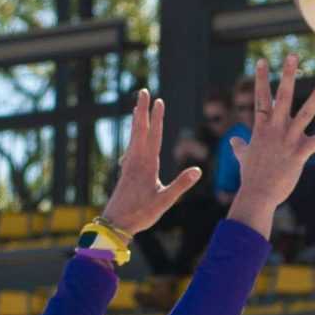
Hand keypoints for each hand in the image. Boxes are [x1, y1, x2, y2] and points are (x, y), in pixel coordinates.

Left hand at [98, 88, 203, 237]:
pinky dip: (133, 137)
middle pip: (139, 129)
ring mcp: (129, 165)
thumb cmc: (140, 214)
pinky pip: (130, 148)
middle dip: (142, 110)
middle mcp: (136, 160)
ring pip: (134, 137)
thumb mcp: (164, 201)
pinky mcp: (126, 172)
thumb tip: (198, 170)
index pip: (154, 135)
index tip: (159, 101)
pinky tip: (134, 140)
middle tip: (142, 91)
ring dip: (137, 120)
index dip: (157, 118)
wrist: (115, 223)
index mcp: (147, 164)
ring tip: (138, 107)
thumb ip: (181, 185)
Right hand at [227, 54, 314, 236]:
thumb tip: (233, 141)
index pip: (261, 98)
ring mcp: (289, 139)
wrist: (258, 194)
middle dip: (287, 75)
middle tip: (293, 55)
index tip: (261, 61)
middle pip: (282, 96)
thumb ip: (239, 146)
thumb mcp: (243, 157)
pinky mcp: (300, 153)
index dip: (260, 78)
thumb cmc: (251, 176)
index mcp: (261, 128)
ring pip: (306, 112)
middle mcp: (275, 129)